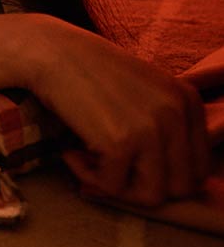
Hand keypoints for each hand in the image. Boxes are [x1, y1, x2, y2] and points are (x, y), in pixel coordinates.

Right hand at [12, 16, 209, 205]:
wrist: (48, 50)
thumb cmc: (87, 70)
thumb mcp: (144, 90)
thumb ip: (165, 124)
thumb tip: (167, 181)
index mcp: (188, 101)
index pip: (198, 168)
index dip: (163, 175)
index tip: (130, 165)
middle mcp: (177, 114)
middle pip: (180, 187)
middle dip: (142, 186)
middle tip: (109, 168)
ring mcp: (151, 129)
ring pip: (151, 196)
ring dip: (116, 187)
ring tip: (88, 161)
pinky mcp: (120, 142)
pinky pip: (111, 186)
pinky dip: (86, 176)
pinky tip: (70, 152)